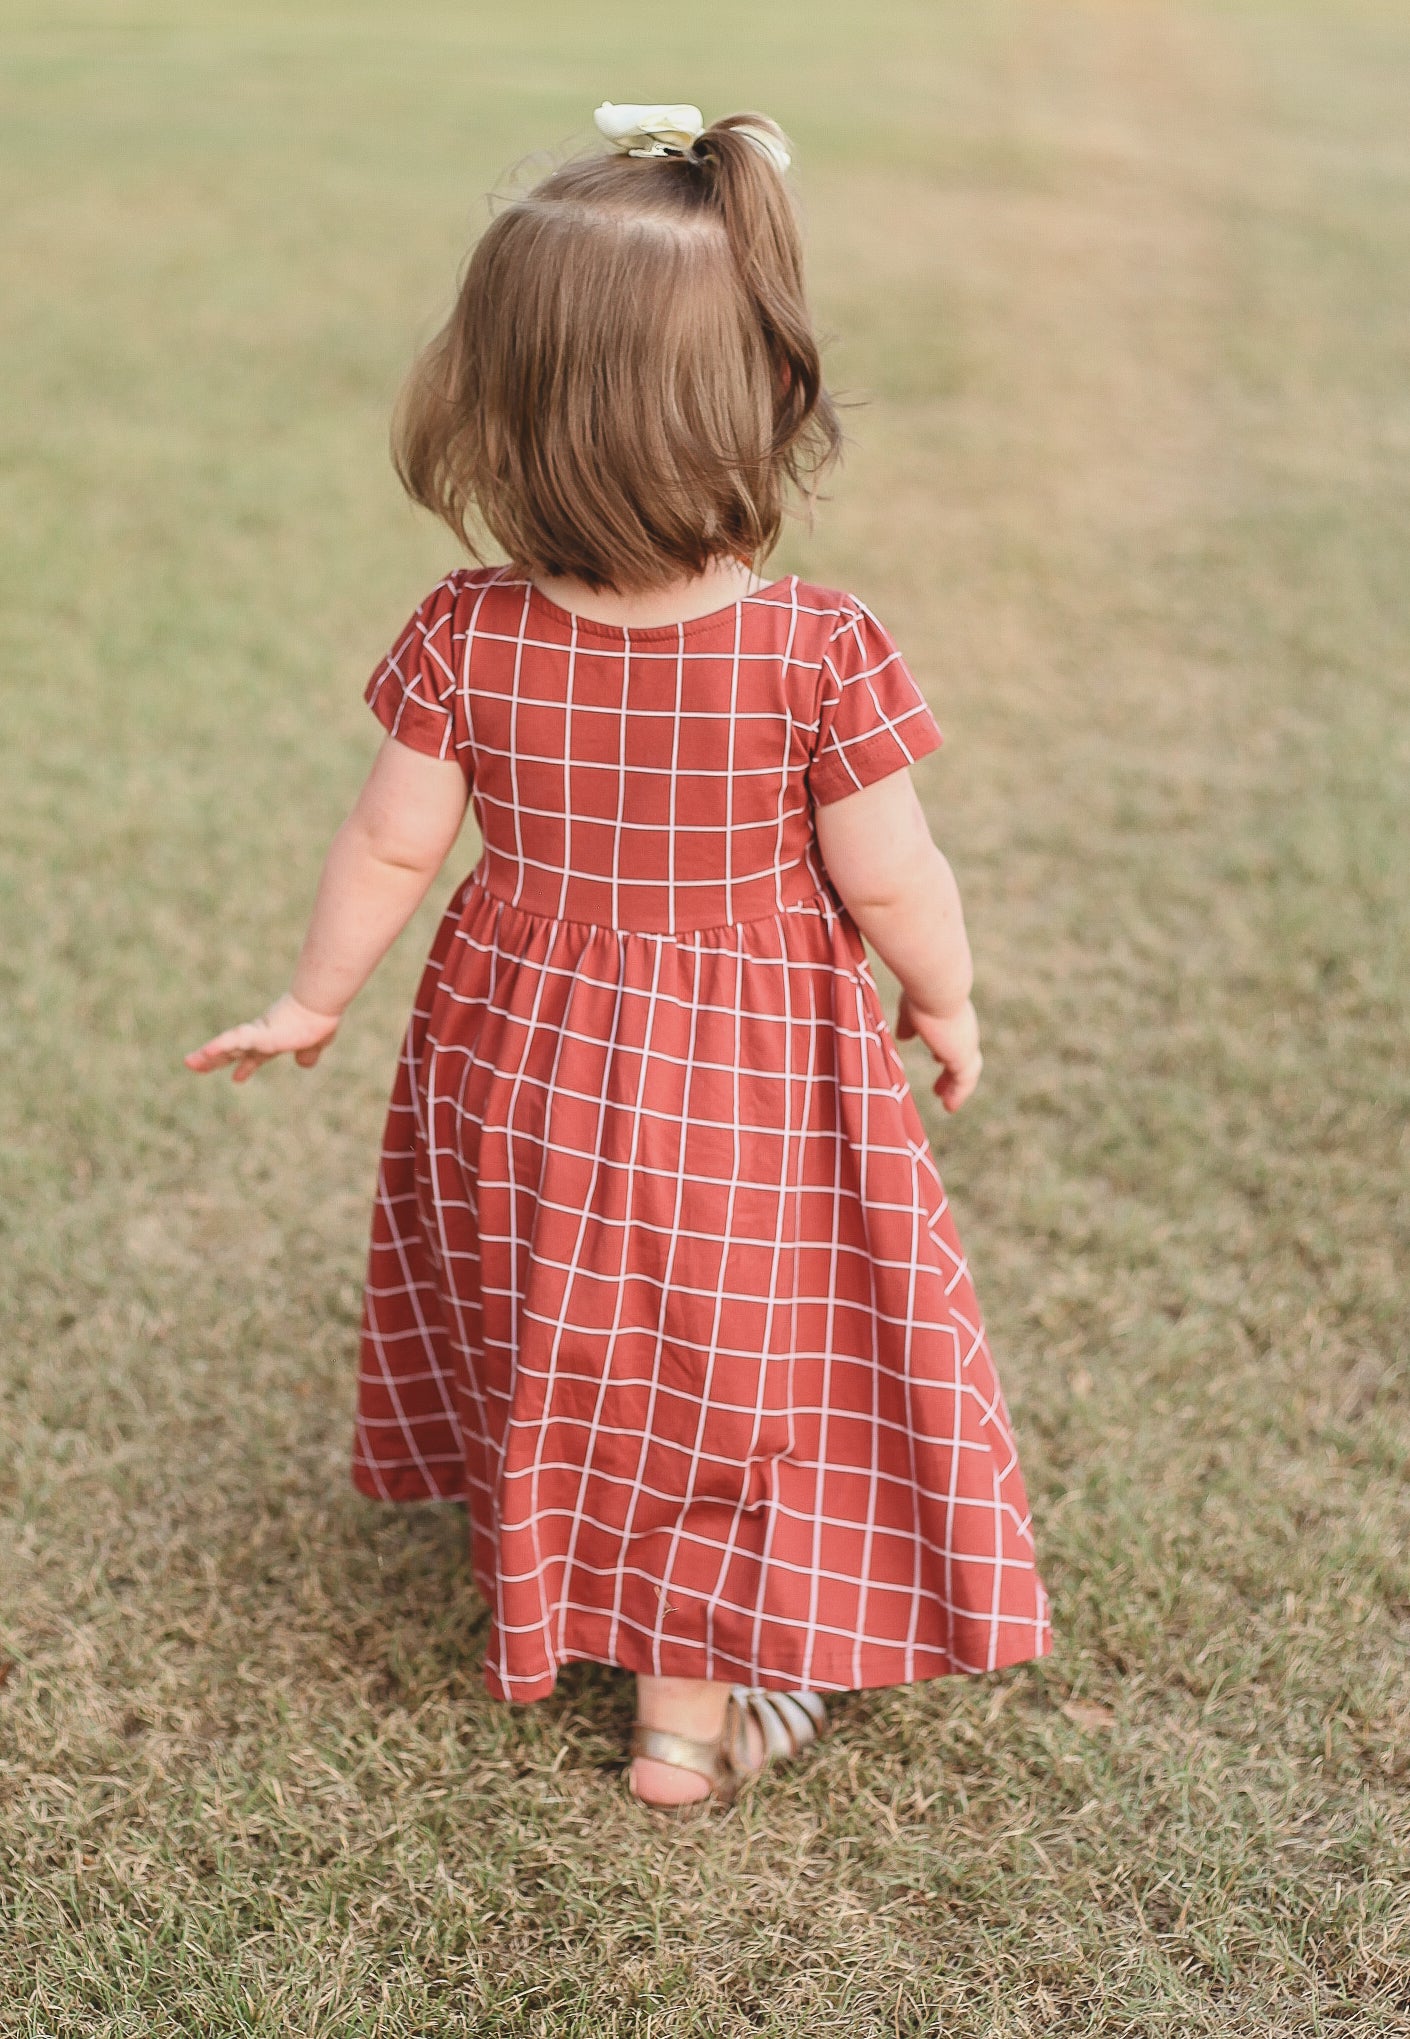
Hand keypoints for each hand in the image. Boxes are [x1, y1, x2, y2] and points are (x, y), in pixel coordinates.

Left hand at [183, 992, 340, 1083]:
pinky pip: (234, 1041)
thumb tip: (305, 1063)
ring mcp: (258, 1035)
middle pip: (233, 1050)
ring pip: (227, 1046)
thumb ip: (308, 1053)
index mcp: (274, 1039)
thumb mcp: (315, 1043)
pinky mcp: (258, 1034)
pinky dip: (220, 1047)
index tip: (236, 1078)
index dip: (245, 1066)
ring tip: (189, 1063)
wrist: (320, 1007)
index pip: (255, 1055)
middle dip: (214, 1060)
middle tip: (193, 1065)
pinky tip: (207, 1051)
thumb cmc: (319, 1020)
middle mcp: (261, 1036)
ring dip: (208, 1055)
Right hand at [894, 993, 981, 1112]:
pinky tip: (949, 1107)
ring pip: (965, 1070)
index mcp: (952, 1017)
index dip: (943, 1050)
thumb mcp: (911, 1009)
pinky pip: (963, 1081)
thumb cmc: (921, 990)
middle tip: (941, 1087)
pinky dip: (958, 1094)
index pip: (951, 1038)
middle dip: (951, 1072)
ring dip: (955, 1086)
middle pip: (961, 1056)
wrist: (937, 986)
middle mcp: (963, 1029)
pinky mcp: (963, 1056)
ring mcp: (965, 1043)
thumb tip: (904, 1037)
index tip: (936, 1059)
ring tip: (946, 1101)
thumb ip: (908, 1024)